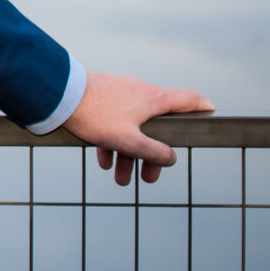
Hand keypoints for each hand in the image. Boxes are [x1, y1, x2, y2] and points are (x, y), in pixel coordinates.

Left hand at [63, 71, 215, 185]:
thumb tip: (171, 158)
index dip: (203, 107)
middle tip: (148, 178)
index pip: (188, 100)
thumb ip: (154, 152)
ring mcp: (120, 92)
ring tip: (120, 178)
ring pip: (132, 127)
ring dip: (129, 154)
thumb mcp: (128, 140)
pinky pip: (114, 122)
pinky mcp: (102, 96)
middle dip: (153, 155)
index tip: (212, 114)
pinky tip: (103, 161)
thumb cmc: (95, 115)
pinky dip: (113, 141)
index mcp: (153, 99)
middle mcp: (140, 92)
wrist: (57, 94)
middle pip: (157, 126)